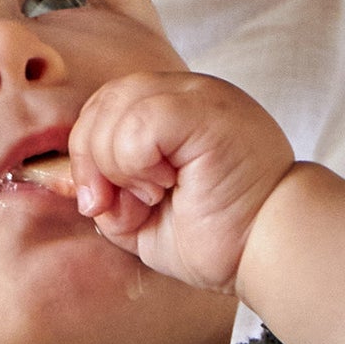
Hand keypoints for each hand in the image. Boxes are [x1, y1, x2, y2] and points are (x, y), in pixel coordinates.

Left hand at [68, 71, 293, 290]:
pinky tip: (162, 187)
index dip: (88, 155)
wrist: (269, 250)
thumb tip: (75, 183)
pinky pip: (140, 119)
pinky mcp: (205, 110)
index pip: (105, 107)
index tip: (103, 206)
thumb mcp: (143, 219)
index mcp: (175, 111)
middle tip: (119, 205)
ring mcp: (199, 96)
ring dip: (115, 164)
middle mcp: (187, 93)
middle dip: (91, 160)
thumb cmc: (220, 238)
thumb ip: (108, 194)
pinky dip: (133, 161)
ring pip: (116, 105)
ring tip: (154, 196)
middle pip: (103, 101)